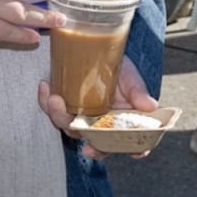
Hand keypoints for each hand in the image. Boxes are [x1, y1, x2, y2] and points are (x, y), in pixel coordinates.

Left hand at [38, 57, 159, 158]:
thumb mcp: (129, 75)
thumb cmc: (115, 64)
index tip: (135, 152)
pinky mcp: (63, 105)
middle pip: (96, 143)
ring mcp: (81, 116)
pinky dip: (45, 101)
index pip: (131, 140)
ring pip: (69, 128)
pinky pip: (51, 111)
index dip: (136, 149)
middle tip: (79, 133)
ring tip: (54, 98)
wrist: (92, 44)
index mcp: (121, 121)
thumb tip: (151, 106)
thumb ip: (137, 91)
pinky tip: (45, 86)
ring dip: (59, 116)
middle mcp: (101, 124)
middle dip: (89, 143)